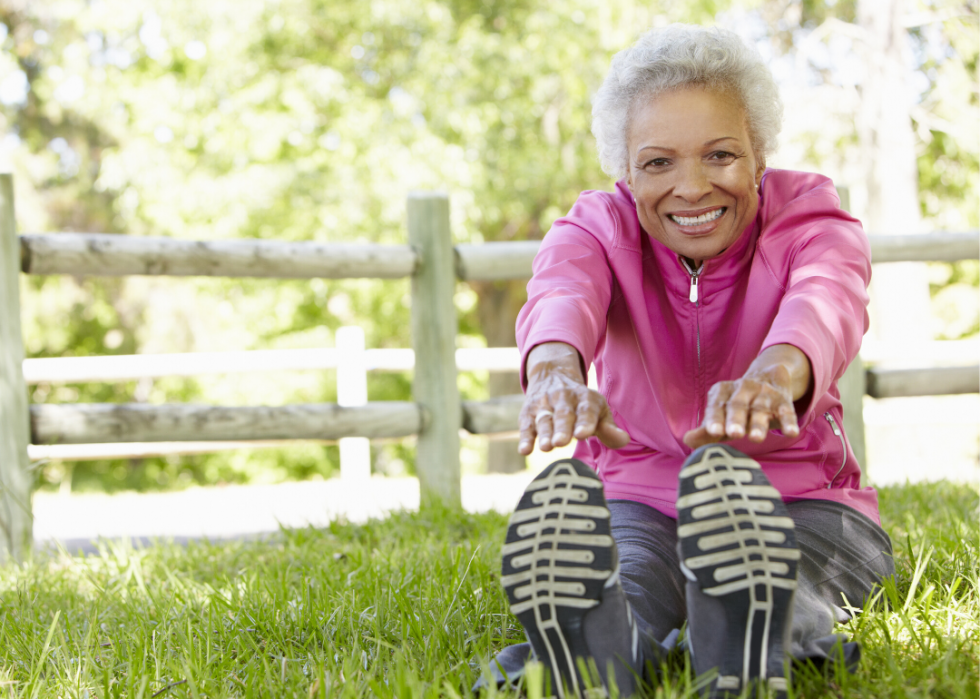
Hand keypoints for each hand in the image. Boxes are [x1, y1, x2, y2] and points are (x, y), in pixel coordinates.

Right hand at [518, 342, 629, 454]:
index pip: (586, 410)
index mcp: (585, 397)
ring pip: (544, 419)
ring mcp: (544, 404)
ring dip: (544, 433)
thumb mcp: (598, 410)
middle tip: (561, 442)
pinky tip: (524, 450)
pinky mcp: (528, 412)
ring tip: (546, 447)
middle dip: (562, 428)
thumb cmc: (582, 405)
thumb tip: (624, 440)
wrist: (553, 375)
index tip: (583, 435)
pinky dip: (525, 437)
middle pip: (563, 414)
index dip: (585, 422)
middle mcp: (563, 398)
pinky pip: (526, 425)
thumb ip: (609, 428)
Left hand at [683, 344, 810, 449]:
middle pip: (738, 405)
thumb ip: (706, 430)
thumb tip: (687, 440)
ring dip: (758, 424)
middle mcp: (742, 389)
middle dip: (735, 420)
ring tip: (756, 438)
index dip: (715, 419)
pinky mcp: (783, 401)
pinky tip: (790, 433)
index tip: (713, 432)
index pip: (717, 406)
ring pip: (761, 409)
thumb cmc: (737, 406)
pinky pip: (787, 412)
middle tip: (733, 434)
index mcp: (722, 392)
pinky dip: (788, 422)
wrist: (770, 377)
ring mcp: (764, 394)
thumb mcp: (721, 415)